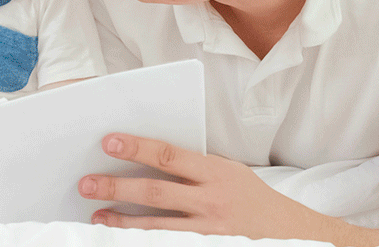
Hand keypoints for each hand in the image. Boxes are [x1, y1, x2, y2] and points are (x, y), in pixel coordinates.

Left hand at [77, 133, 318, 238]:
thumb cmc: (253, 199)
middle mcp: (211, 200)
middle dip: (116, 187)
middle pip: (155, 191)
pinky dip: (145, 241)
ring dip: (122, 221)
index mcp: (215, 172)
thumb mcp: (228, 172)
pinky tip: (124, 240)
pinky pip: (170, 244)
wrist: (292, 233)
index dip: (136, 147)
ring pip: (157, 225)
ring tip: (97, 216)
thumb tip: (148, 155)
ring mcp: (209, 230)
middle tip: (86, 184)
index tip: (108, 142)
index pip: (167, 155)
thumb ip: (193, 166)